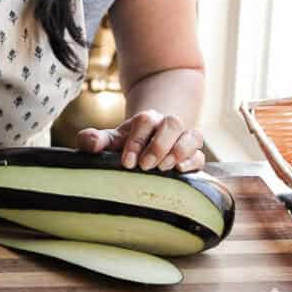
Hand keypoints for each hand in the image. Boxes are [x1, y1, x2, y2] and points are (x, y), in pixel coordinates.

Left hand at [76, 110, 205, 172]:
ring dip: (179, 152)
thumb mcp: (109, 142)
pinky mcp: (194, 156)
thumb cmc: (126, 146)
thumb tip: (90, 142)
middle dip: (159, 145)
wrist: (147, 148)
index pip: (144, 122)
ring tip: (164, 169)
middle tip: (145, 166)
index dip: (136, 141)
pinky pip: (201, 155)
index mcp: (146, 120)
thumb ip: (94, 140)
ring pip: (192, 135)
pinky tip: (180, 172)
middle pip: (172, 123)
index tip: (127, 163)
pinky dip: (193, 162)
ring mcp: (183, 139)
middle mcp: (167, 125)